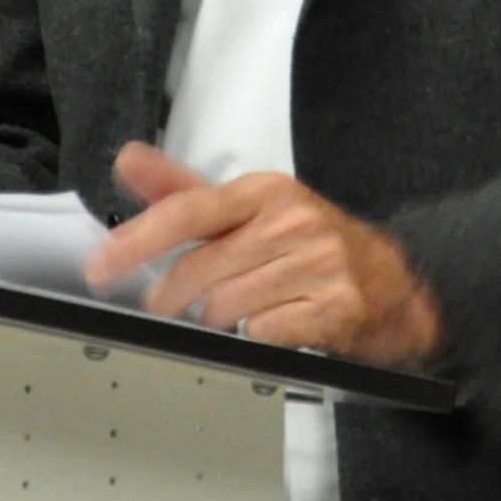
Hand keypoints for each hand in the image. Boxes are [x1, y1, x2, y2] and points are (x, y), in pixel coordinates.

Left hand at [87, 142, 444, 364]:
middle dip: (172, 299)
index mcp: (266, 192)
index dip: (137, 240)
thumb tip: (127, 160)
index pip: (188, 210)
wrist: (400, 286)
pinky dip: (255, 340)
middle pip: (200, 272)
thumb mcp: (254, 210)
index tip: (101, 266)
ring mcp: (318, 265)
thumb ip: (185, 191)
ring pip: (226, 307)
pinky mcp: (336, 309)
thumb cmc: (314, 245)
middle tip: (167, 309)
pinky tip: (270, 328)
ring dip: (215, 322)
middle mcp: (293, 222)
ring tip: (234, 315)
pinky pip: (263, 335)